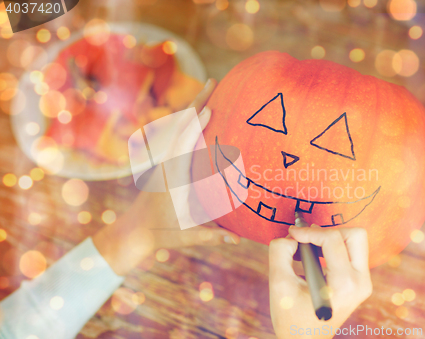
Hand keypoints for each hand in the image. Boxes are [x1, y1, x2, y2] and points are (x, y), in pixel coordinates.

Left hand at [93, 79, 239, 275]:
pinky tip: (200, 112)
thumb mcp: (185, 237)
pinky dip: (190, 119)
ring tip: (211, 89)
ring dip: (194, 106)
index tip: (208, 110)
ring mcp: (165, 161)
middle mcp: (167, 164)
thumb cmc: (161, 233)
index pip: (182, 147)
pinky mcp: (166, 162)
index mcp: (172, 178)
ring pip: (178, 126)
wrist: (134, 231)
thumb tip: (237, 240)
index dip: (194, 127)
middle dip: (197, 103)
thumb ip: (210, 236)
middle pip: (180, 126)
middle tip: (213, 81)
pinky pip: (178, 134)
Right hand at [269, 226, 371, 338]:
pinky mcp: (359, 282)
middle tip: (307, 240)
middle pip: (355, 235)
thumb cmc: (291, 318)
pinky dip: (331, 248)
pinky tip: (313, 257)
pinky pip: (350, 252)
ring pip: (354, 241)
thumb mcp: (278, 283)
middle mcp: (360, 282)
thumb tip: (291, 235)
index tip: (291, 234)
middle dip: (327, 232)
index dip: (309, 231)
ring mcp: (363, 282)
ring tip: (307, 250)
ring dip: (330, 239)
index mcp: (344, 284)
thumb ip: (280, 252)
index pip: (332, 239)